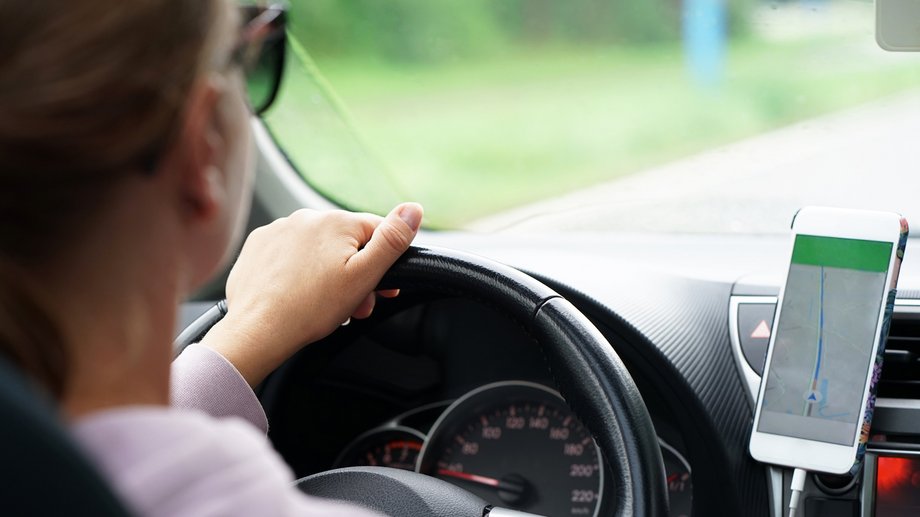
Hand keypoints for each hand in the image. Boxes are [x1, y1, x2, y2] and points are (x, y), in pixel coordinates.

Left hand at [199, 203, 422, 385]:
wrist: (257, 330)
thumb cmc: (309, 309)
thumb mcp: (363, 276)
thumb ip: (391, 241)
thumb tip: (414, 209)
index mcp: (336, 222)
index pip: (376, 232)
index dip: (384, 263)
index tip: (381, 289)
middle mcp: (306, 217)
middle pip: (346, 242)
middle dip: (354, 272)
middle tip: (353, 306)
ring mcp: (279, 229)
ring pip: (317, 248)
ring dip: (327, 272)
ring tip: (323, 305)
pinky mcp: (259, 245)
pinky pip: (289, 253)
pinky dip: (297, 270)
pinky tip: (297, 293)